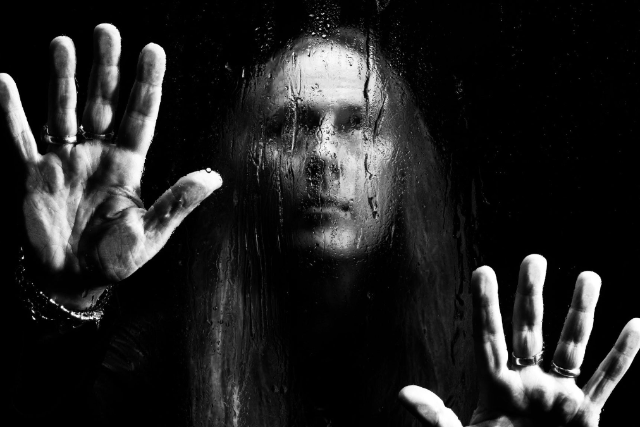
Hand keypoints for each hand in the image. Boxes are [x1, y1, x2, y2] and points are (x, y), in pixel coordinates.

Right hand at [1, 24, 221, 309]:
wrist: (74, 280)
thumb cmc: (116, 258)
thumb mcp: (152, 232)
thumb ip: (177, 202)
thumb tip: (214, 176)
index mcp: (128, 165)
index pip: (139, 116)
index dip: (146, 84)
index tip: (153, 50)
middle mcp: (97, 154)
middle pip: (102, 103)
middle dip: (105, 68)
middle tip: (107, 30)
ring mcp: (64, 161)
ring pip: (63, 110)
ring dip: (62, 78)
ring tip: (63, 42)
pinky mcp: (33, 175)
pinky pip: (19, 138)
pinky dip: (11, 113)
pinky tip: (6, 82)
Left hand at [399, 255, 639, 425]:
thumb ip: (436, 417)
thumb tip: (402, 393)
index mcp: (497, 387)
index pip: (490, 338)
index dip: (487, 306)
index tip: (483, 271)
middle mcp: (529, 383)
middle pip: (531, 330)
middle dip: (532, 295)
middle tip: (534, 258)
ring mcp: (559, 397)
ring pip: (574, 345)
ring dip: (582, 313)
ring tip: (589, 276)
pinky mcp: (587, 416)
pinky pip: (608, 379)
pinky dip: (624, 355)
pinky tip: (634, 325)